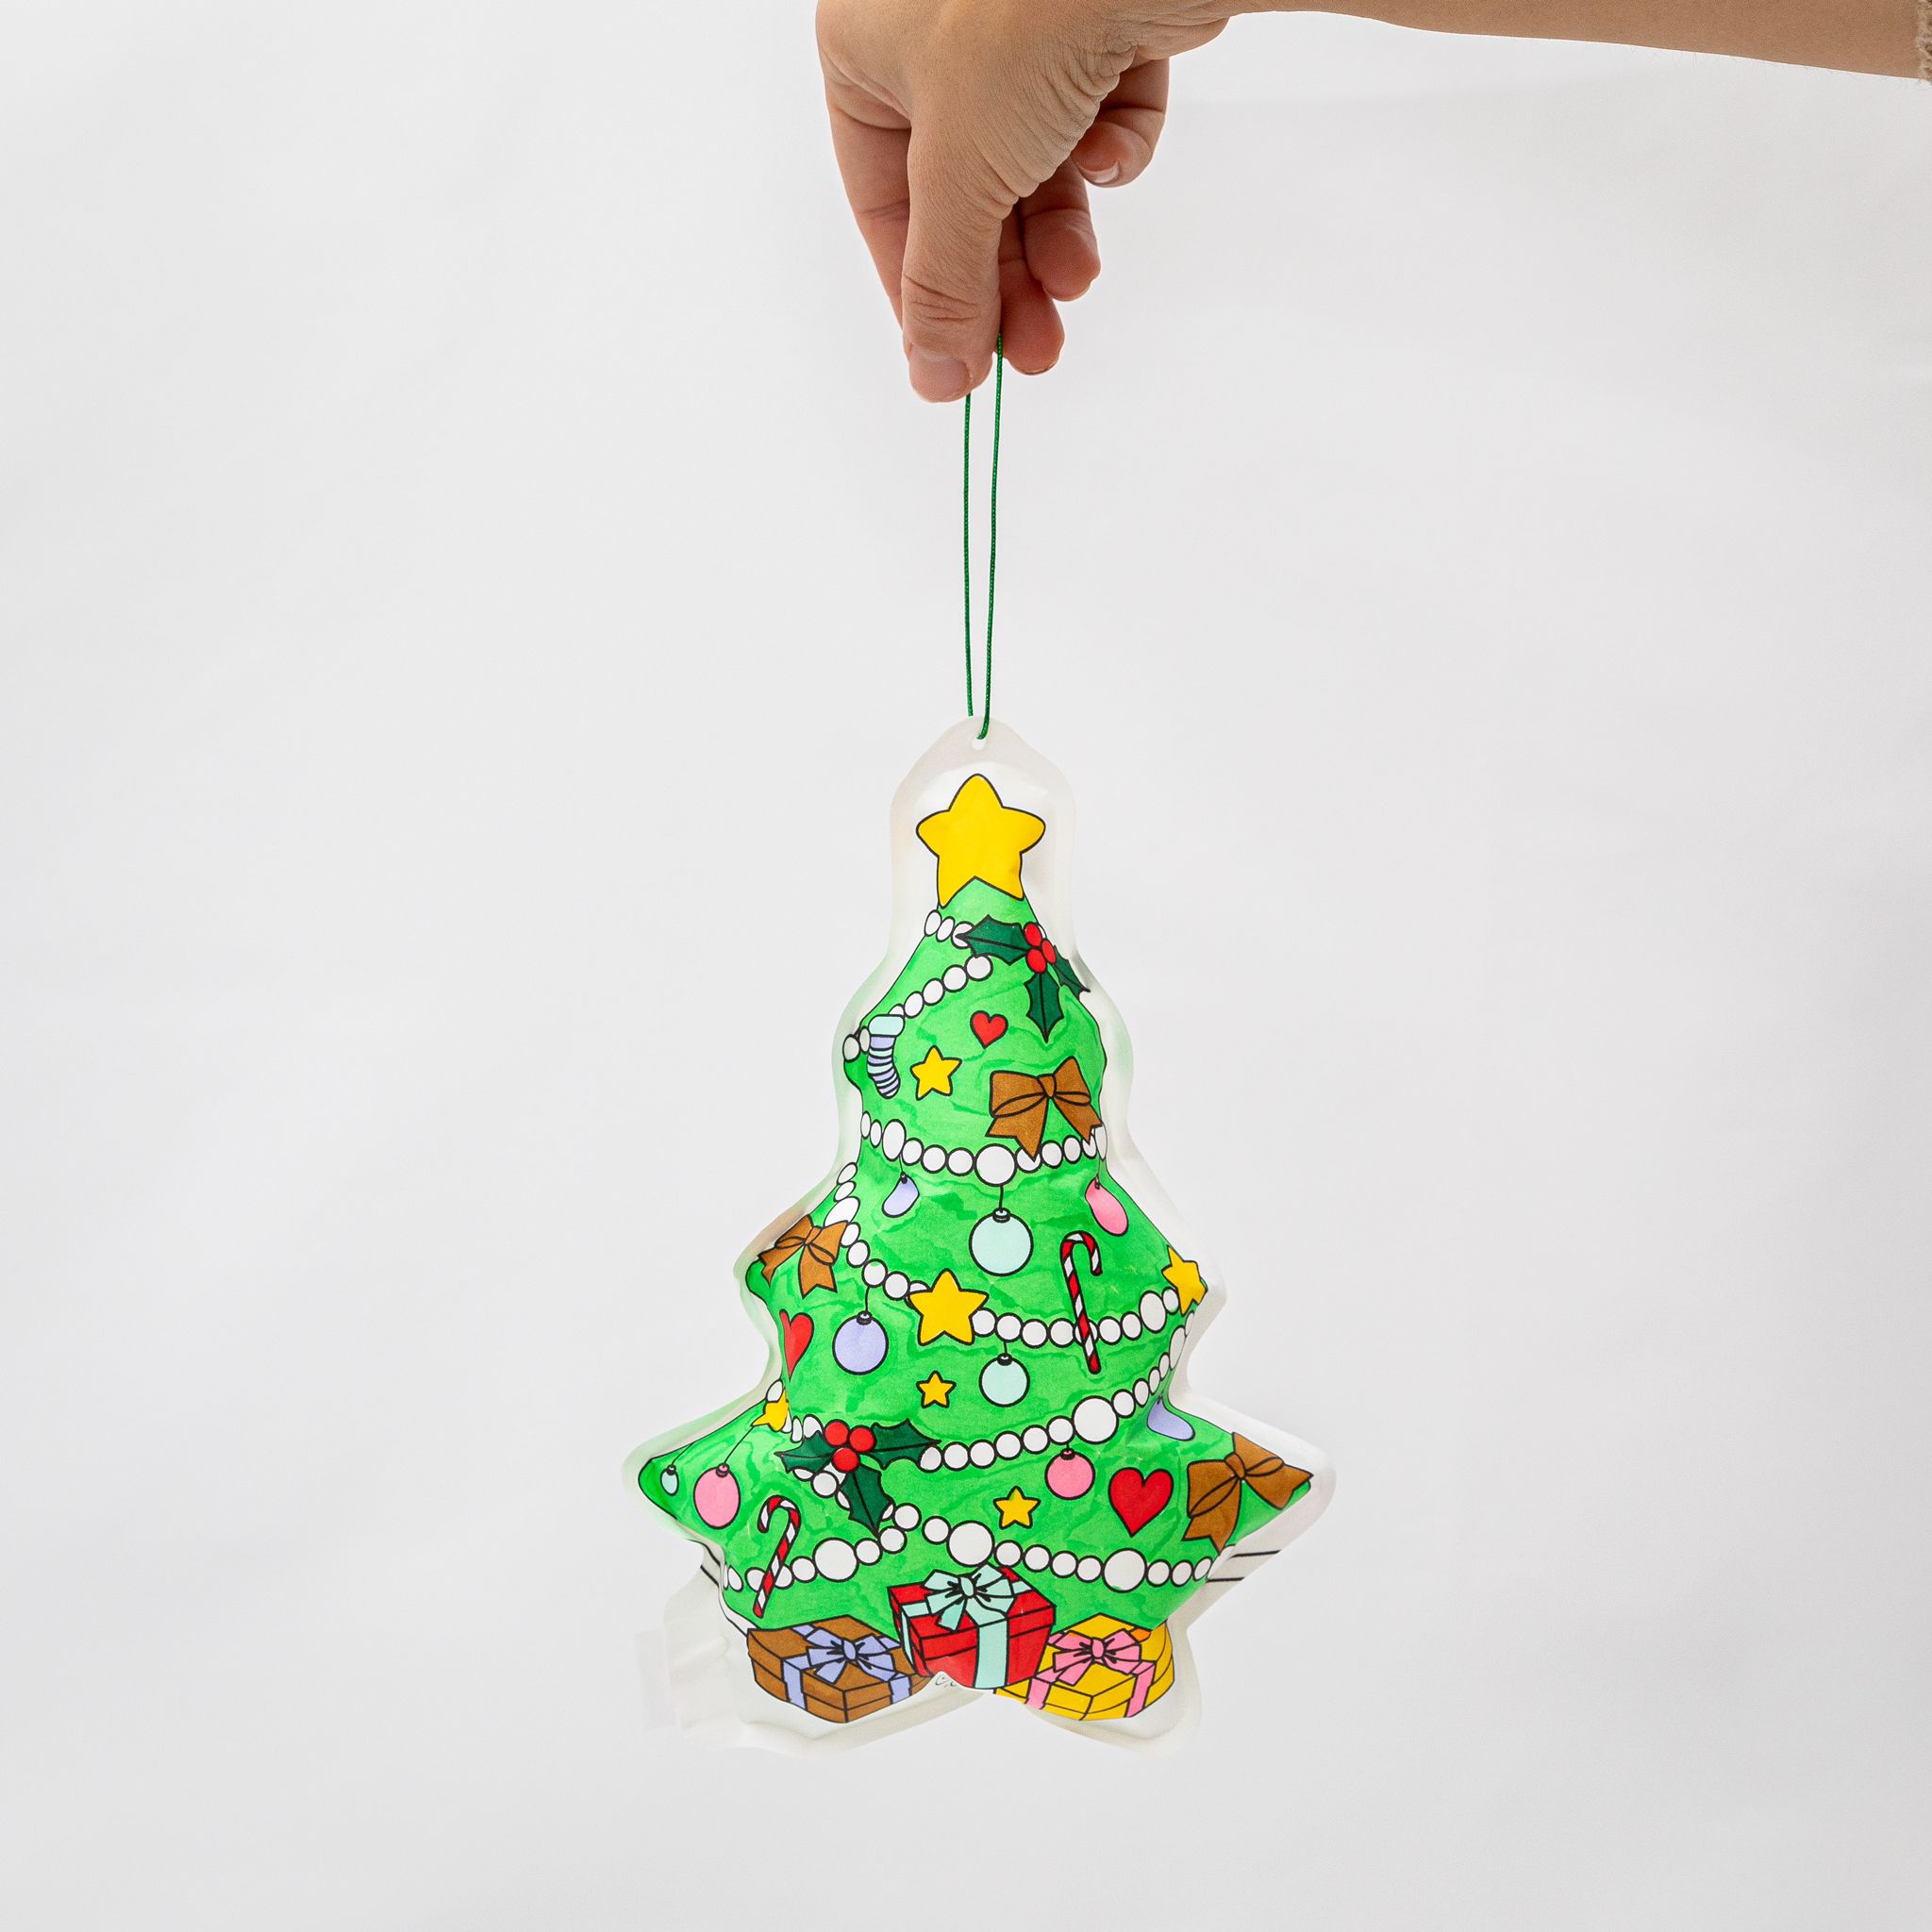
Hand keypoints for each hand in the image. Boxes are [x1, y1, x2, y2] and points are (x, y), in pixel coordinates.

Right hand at [817, 0, 1233, 399]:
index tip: (960, 366)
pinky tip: (1111, 149)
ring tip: (1079, 278)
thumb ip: (943, 281)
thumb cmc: (1019, 13)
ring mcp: (1021, 25)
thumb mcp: (961, 173)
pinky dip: (1110, 147)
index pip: (884, 200)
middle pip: (967, 194)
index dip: (923, 293)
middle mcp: (935, 31)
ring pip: (1035, 163)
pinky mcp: (1101, 20)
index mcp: (866, 48)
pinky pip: (1098, 113)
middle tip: (1037, 348)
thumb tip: (933, 372)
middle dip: (1006, 276)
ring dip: (1060, 232)